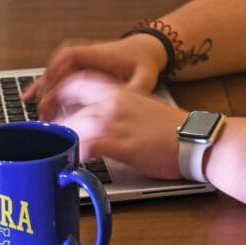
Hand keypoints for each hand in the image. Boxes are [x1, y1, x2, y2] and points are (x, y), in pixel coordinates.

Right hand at [22, 35, 167, 118]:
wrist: (146, 50)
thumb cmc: (144, 60)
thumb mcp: (145, 76)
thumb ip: (135, 89)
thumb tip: (124, 102)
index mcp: (99, 53)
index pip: (71, 56)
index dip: (57, 70)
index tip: (50, 88)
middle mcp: (85, 55)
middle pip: (57, 67)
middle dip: (48, 88)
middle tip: (44, 110)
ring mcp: (81, 62)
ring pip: (54, 72)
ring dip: (42, 88)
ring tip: (33, 107)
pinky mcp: (79, 70)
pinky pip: (57, 76)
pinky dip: (44, 86)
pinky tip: (31, 98)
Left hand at [51, 72, 185, 179]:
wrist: (195, 138)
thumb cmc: (175, 129)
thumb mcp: (145, 108)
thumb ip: (122, 111)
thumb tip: (107, 122)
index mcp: (120, 92)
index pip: (80, 82)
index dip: (61, 92)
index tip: (53, 103)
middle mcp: (113, 103)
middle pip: (71, 108)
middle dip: (56, 124)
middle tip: (50, 137)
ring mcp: (114, 122)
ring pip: (74, 127)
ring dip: (63, 141)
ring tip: (57, 153)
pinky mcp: (118, 143)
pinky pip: (86, 147)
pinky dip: (76, 155)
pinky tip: (73, 163)